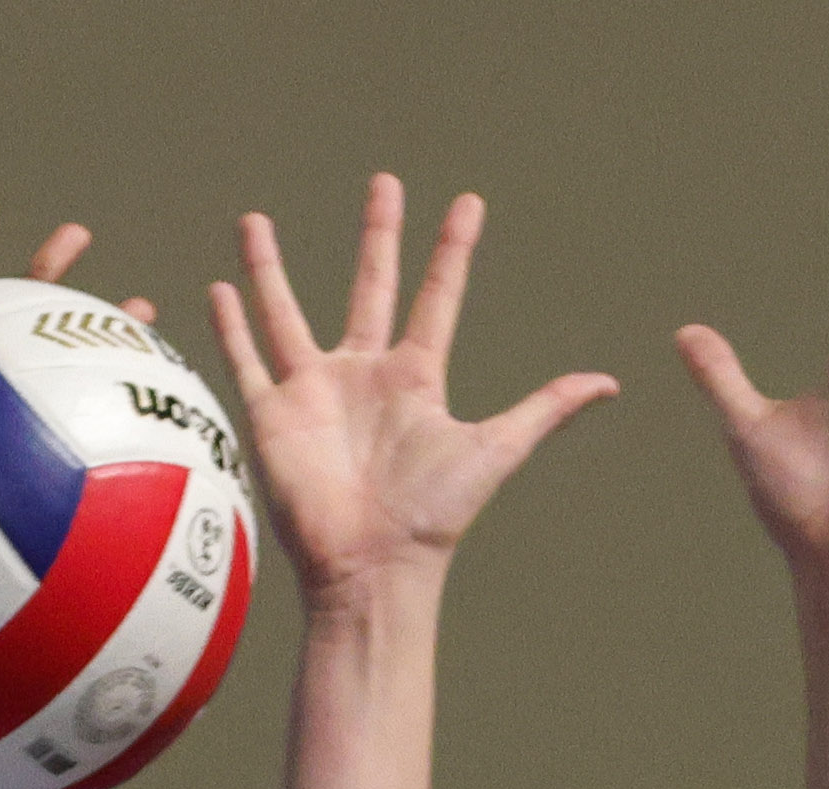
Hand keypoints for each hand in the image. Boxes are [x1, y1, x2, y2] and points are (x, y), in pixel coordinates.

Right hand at [212, 179, 615, 605]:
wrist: (370, 565)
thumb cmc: (433, 516)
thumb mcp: (495, 450)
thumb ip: (543, 409)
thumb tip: (610, 383)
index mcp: (415, 378)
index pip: (437, 298)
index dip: (452, 251)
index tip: (468, 202)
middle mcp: (362, 377)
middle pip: (370, 288)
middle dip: (377, 236)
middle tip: (385, 183)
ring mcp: (313, 394)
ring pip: (285, 315)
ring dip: (270, 269)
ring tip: (255, 221)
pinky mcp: (271, 418)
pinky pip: (246, 362)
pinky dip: (230, 327)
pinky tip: (218, 288)